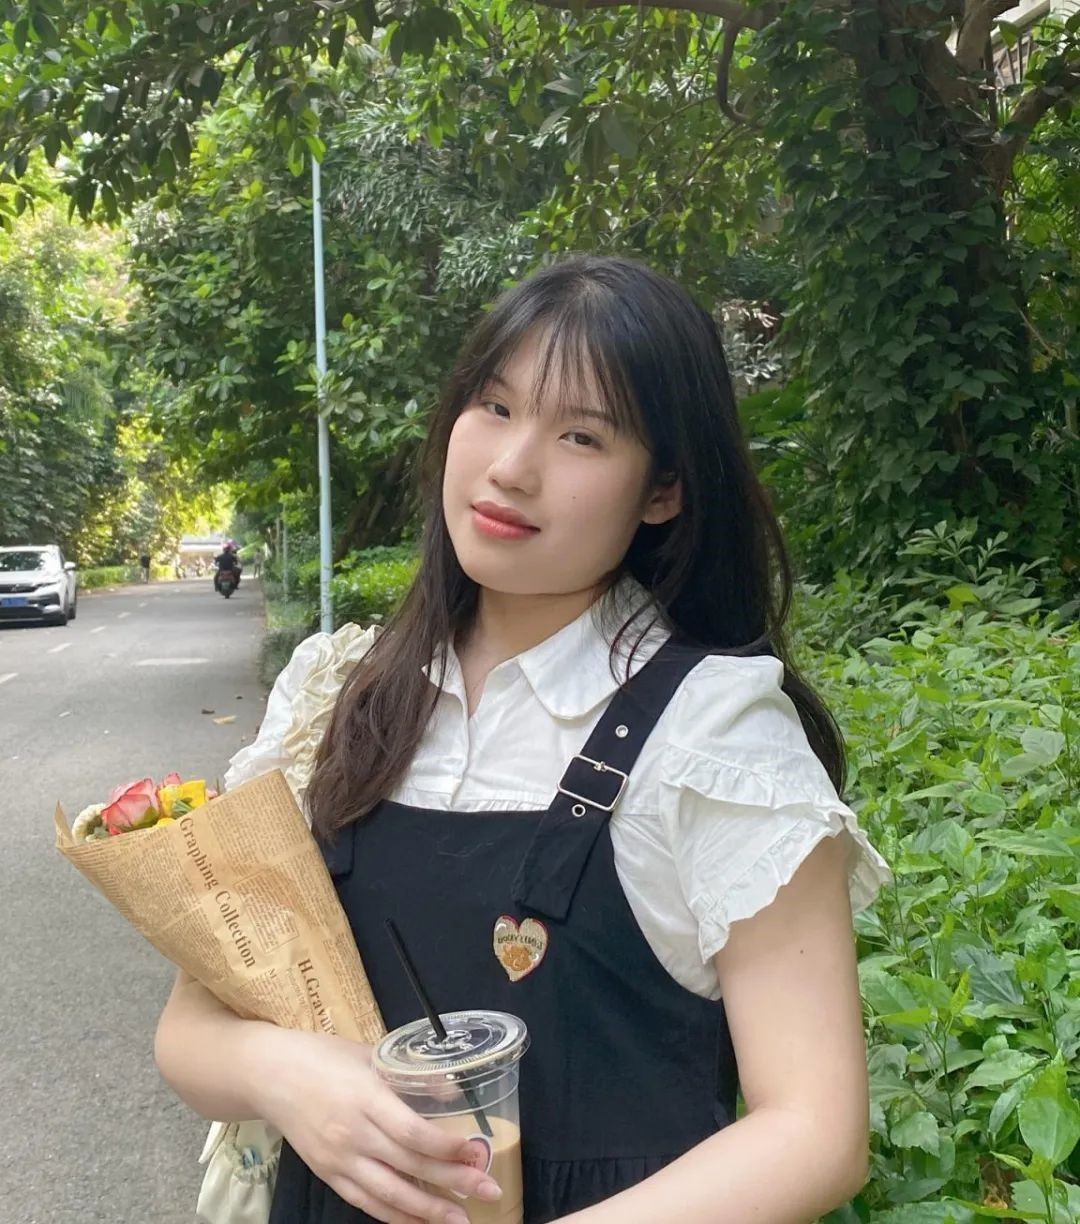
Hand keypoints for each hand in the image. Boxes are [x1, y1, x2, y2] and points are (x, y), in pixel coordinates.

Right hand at [255, 1026, 503, 1222]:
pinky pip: (366, 1203)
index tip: (477, 1151)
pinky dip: (396, 1216)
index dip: (447, 1147)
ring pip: (390, 1194)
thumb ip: (409, 1075)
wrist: (270, 1076)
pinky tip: (420, 1222)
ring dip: (429, 1210)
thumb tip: (453, 1092)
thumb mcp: (369, 1054)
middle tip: (490, 1190)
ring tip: (462, 1220)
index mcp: (365, 1097)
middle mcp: (353, 1134)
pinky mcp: (329, 1176)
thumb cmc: (323, 1056)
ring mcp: (339, 1159)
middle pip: (409, 1166)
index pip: (412, 1131)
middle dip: (453, 1182)